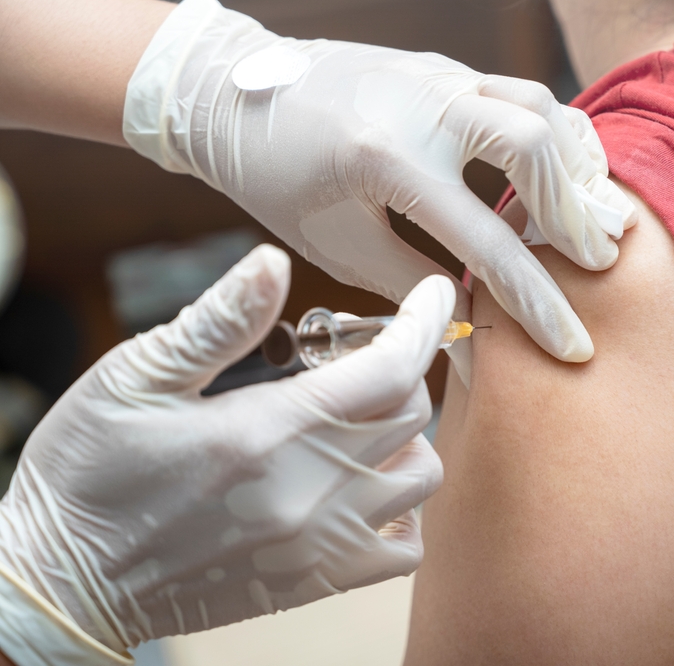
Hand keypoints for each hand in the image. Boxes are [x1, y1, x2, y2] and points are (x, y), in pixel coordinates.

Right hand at [0, 245, 448, 651]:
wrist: (65, 582)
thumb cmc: (89, 472)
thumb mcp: (134, 378)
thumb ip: (218, 322)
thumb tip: (274, 263)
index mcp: (266, 431)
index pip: (390, 367)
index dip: (424, 319)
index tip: (435, 292)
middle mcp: (308, 492)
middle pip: (411, 413)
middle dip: (397, 367)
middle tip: (347, 357)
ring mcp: (319, 545)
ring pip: (420, 475)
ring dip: (404, 434)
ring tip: (354, 418)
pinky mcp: (317, 583)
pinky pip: (404, 546)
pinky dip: (401, 507)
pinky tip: (360, 484)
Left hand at [123, 0, 636, 372]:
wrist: (233, 93)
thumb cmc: (275, 178)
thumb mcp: (338, 245)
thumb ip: (414, 285)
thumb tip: (471, 334)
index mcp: (386, 160)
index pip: (486, 241)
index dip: (536, 302)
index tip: (571, 345)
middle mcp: (423, 106)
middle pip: (535, 146)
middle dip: (574, 215)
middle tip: (596, 264)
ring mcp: (438, 77)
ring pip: (541, 105)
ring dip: (576, 167)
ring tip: (595, 218)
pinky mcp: (443, 69)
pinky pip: (521, 92)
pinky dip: (556, 133)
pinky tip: (566, 171)